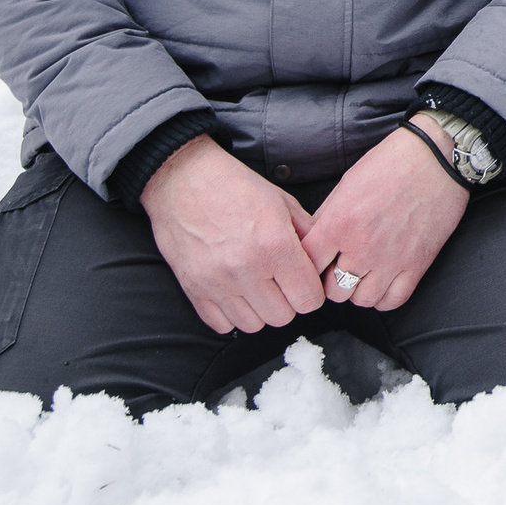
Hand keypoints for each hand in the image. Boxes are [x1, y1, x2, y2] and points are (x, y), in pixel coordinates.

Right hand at [140, 134, 325, 333]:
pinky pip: (221, 325)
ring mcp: (217, 282)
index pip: (308, 299)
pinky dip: (231, 314)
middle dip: (287, 302)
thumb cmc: (234, 186)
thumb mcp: (282, 202)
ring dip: (259, 310)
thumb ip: (308, 234)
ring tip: (256, 286)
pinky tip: (234, 292)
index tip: (304, 282)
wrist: (182, 179)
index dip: (311, 292)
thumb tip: (323, 261)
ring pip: (253, 325)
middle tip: (280, 282)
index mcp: (274, 244)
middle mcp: (247, 268)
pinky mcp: (194, 289)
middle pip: (282, 317)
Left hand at [299, 114, 472, 310]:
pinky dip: (384, 298)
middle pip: (332, 290)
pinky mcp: (417, 265)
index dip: (307, 266)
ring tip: (362, 275)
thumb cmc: (392, 163)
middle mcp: (362, 246)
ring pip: (361, 300)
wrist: (437, 158)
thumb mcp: (347, 183)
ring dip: (358, 290)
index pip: (307, 264)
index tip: (315, 263)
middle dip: (332, 282)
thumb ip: (328, 216)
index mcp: (339, 223)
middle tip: (339, 269)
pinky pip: (392, 301)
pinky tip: (382, 283)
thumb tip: (314, 240)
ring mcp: (390, 259)